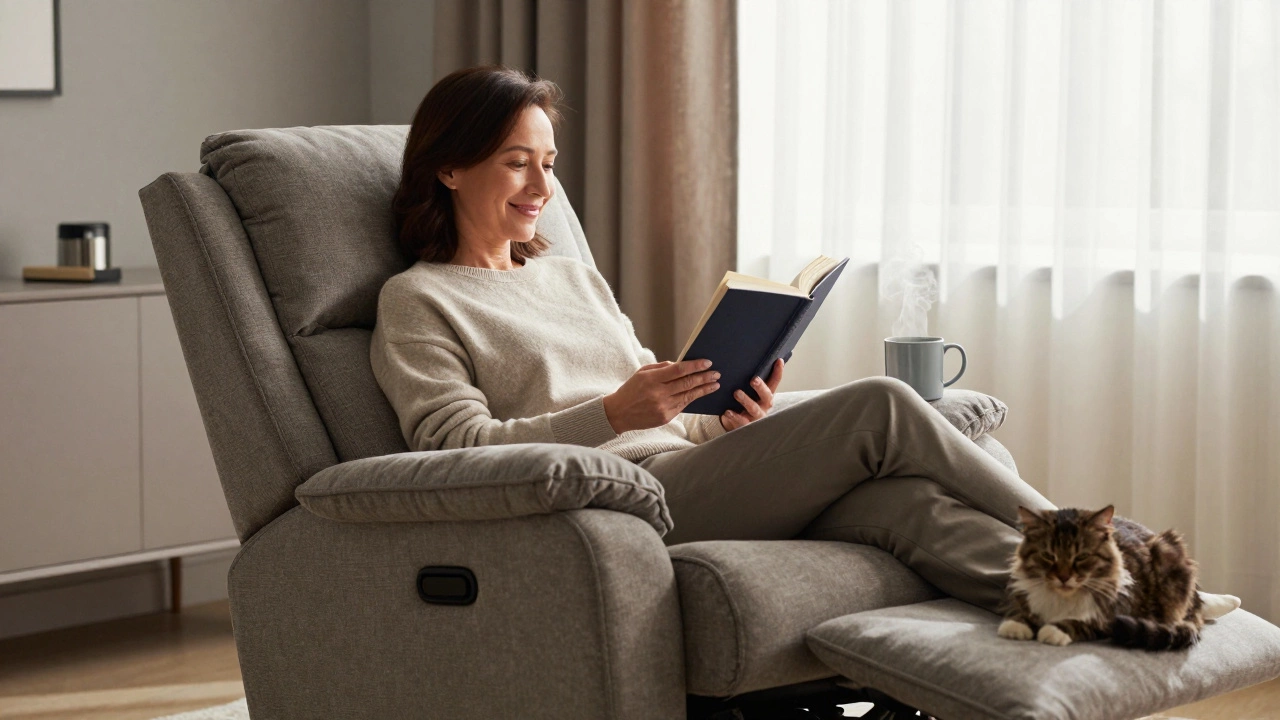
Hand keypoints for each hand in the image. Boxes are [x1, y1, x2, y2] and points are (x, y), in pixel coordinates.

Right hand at [603, 359, 720, 433]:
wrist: (619, 413)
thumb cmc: (631, 390)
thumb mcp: (642, 373)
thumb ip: (661, 367)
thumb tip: (680, 364)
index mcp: (652, 379)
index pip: (678, 370)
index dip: (695, 366)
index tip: (707, 363)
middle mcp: (658, 393)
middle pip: (687, 383)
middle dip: (704, 377)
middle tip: (716, 373)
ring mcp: (663, 407)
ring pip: (688, 396)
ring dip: (704, 389)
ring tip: (715, 384)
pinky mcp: (666, 417)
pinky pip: (683, 405)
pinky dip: (693, 398)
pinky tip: (701, 393)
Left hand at [720, 358, 782, 430]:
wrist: (737, 424)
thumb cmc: (745, 403)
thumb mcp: (750, 392)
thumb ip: (752, 381)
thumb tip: (747, 359)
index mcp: (766, 395)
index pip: (775, 382)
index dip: (778, 372)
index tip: (778, 361)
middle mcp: (764, 405)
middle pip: (766, 396)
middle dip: (761, 387)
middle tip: (753, 379)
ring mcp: (756, 417)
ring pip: (754, 409)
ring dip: (746, 400)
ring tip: (736, 393)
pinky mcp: (746, 425)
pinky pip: (741, 422)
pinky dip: (734, 416)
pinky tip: (727, 411)